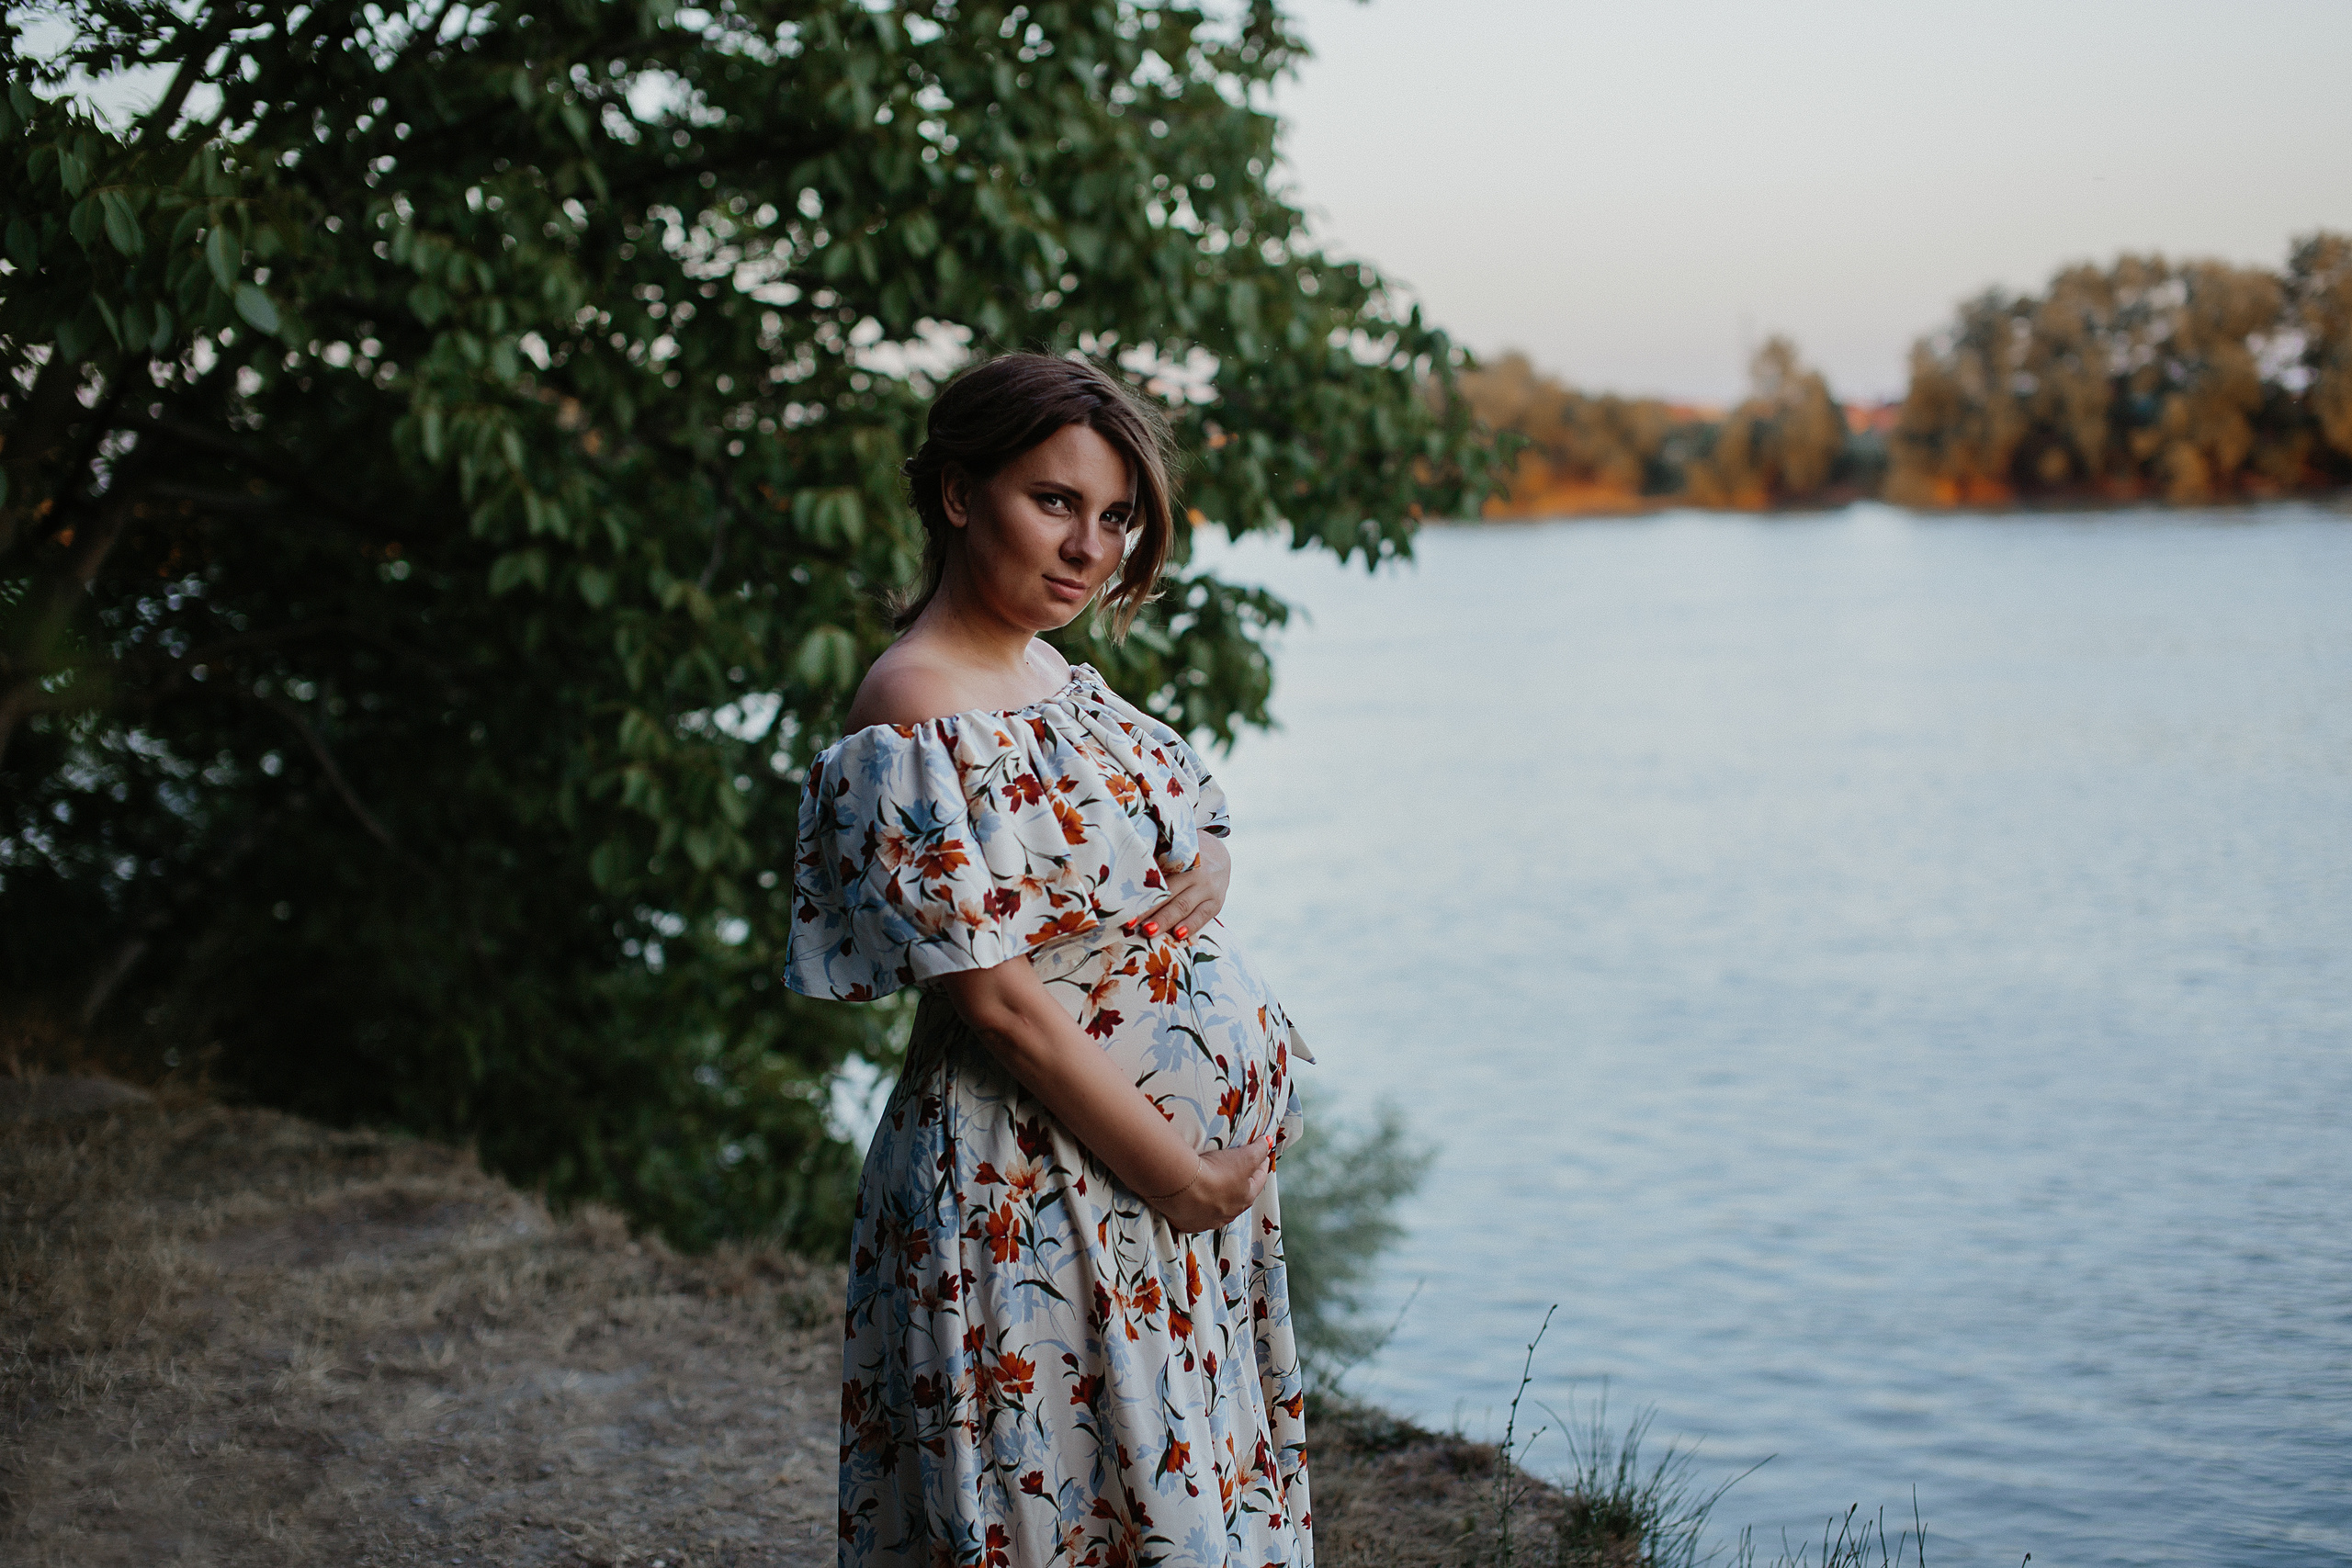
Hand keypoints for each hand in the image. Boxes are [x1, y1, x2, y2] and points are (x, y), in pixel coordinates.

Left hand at [1125, 833, 1229, 946]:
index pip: (1160, 880)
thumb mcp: (1174, 852)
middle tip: (1131, 924)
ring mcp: (1209, 890)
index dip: (1143, 894)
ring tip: (1150, 932)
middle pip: (1170, 895)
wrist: (1218, 854)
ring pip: (1185, 907)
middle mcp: (1198, 874)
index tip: (1125, 906)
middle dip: (1151, 911)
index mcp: (1184, 860)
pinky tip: (1178, 936)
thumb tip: (1126, 873)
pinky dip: (1190, 926)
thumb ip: (1156, 861)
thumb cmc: (1186, 855)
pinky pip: (1203, 917)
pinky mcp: (1217, 903)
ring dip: (1166, 921)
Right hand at [1148, 1137, 1272, 1233]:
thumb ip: (1259, 1149)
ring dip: (1219, 1197)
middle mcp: (1230, 1213)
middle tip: (1238, 1170)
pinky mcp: (1189, 1223)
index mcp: (1246, 1198)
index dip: (1261, 1165)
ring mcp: (1209, 1220)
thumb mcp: (1245, 1157)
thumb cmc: (1216, 1171)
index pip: (1259, 1179)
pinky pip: (1197, 1215)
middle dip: (1241, 1182)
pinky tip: (1194, 1199)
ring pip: (1219, 1207)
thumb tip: (1268, 1142)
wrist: (1182, 1186)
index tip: (1262, 1156)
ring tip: (1214, 1184)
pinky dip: (1199, 1207)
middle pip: (1240, 1195)